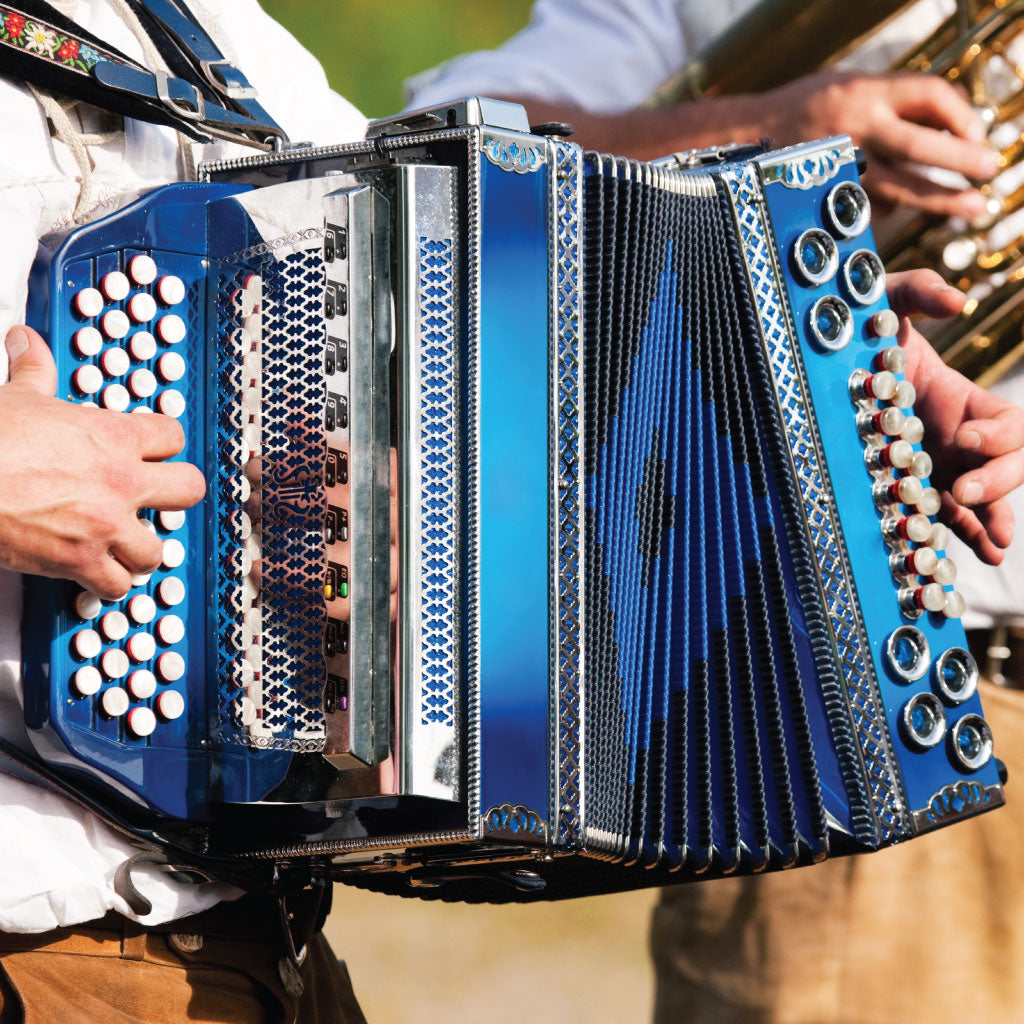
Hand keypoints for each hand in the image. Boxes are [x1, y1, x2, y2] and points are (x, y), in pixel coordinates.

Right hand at [0, 326, 205, 597]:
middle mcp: (121, 481)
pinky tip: (95, 574)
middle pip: (190, 489)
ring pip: (157, 549)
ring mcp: (105, 525)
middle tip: (156, 498)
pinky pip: (115, 585)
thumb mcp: (16, 397)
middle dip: (174, 495)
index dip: (164, 444)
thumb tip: (27, 344)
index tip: (154, 451)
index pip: (174, 436)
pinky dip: (106, 584)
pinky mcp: (80, 561)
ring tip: (123, 544)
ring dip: (140, 549)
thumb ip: (33, 371)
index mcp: (113, 437)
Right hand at [761, 72, 997, 218]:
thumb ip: (895, 99)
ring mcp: (839, 168)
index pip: (930, 95)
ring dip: (943, 199)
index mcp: (863, 92)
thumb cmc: (804, 110)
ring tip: (971, 206)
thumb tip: (955, 124)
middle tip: (989, 170)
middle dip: (963, 160)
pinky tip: (901, 203)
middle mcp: (853, 128)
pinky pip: (872, 204)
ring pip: (902, 187)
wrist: (744, 140)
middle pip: (922, 146)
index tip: (979, 133)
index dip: (962, 115)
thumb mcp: (849, 86)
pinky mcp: (828, 197)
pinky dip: (892, 205)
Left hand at [887, 270, 1023, 563]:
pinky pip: (955, 519)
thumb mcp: (888, 305)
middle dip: (998, 479)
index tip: (964, 435)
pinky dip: (970, 536)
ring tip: (996, 545)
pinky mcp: (923, 492)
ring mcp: (948, 470)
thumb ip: (918, 293)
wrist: (839, 372)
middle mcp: (966, 440)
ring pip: (989, 500)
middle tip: (964, 488)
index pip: (1009, 422)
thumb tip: (956, 301)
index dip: (997, 433)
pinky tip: (983, 555)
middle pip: (1010, 465)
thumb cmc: (870, 336)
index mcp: (968, 401)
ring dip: (993, 519)